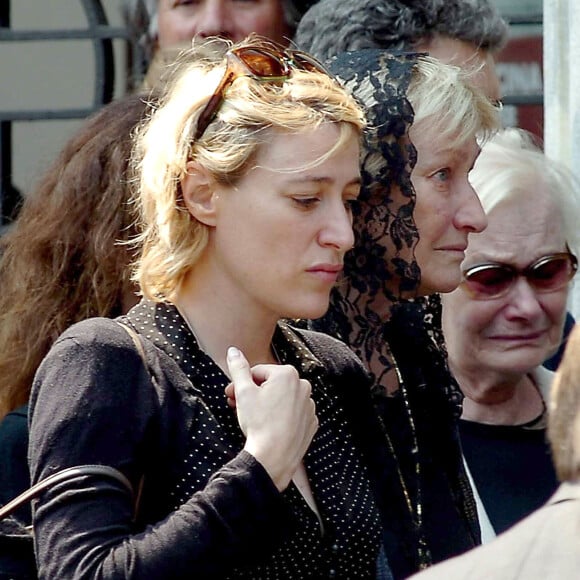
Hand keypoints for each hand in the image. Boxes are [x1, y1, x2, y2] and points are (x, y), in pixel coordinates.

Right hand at [226, 346, 317, 490]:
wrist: (273, 458)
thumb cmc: (259, 423)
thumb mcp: (243, 392)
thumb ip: (238, 368)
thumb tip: (233, 350)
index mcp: (287, 374)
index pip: (257, 372)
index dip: (241, 384)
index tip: (230, 395)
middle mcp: (303, 386)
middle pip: (270, 385)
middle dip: (252, 393)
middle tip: (237, 406)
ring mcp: (309, 405)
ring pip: (281, 400)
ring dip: (266, 405)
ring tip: (253, 419)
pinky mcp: (311, 423)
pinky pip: (292, 415)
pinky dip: (281, 418)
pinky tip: (269, 428)